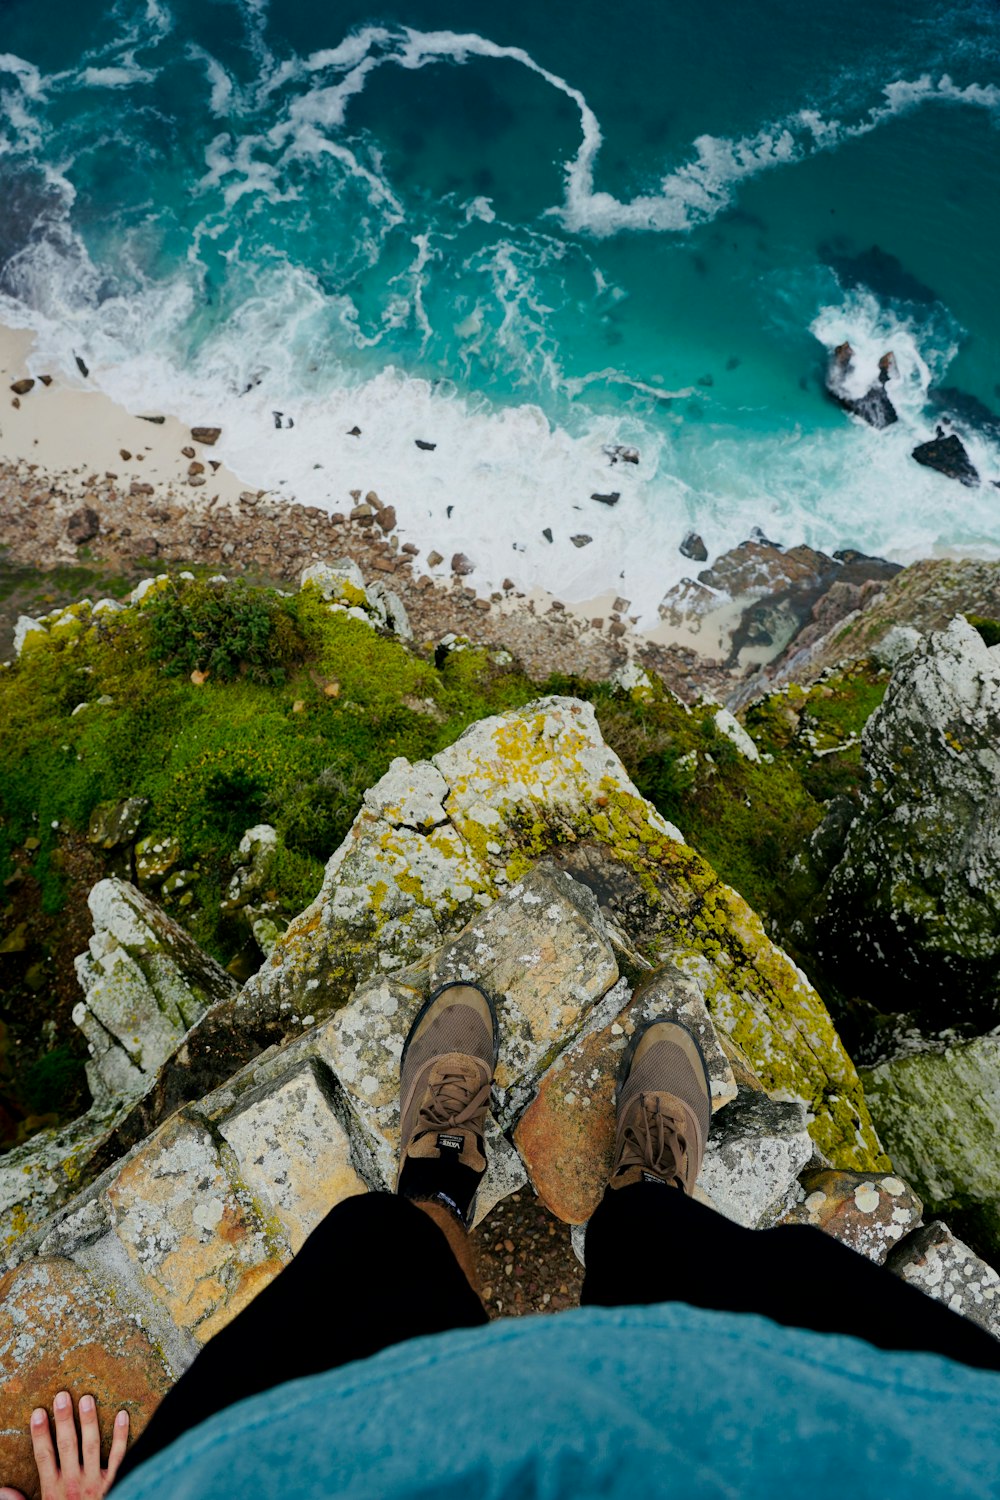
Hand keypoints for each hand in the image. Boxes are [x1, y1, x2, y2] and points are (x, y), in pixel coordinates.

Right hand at [0, 1391, 128, 1499]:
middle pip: (67, 1446)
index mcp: (52, 1490)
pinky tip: (123, 1415)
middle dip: (64, 1421)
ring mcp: (94, 1482)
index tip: (38, 1412)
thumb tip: (1, 1490)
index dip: (40, 1434)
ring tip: (87, 1399)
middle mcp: (73, 1483)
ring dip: (89, 1422)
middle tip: (63, 1396)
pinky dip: (121, 1436)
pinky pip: (119, 1457)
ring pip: (91, 1446)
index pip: (44, 1457)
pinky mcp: (114, 1483)